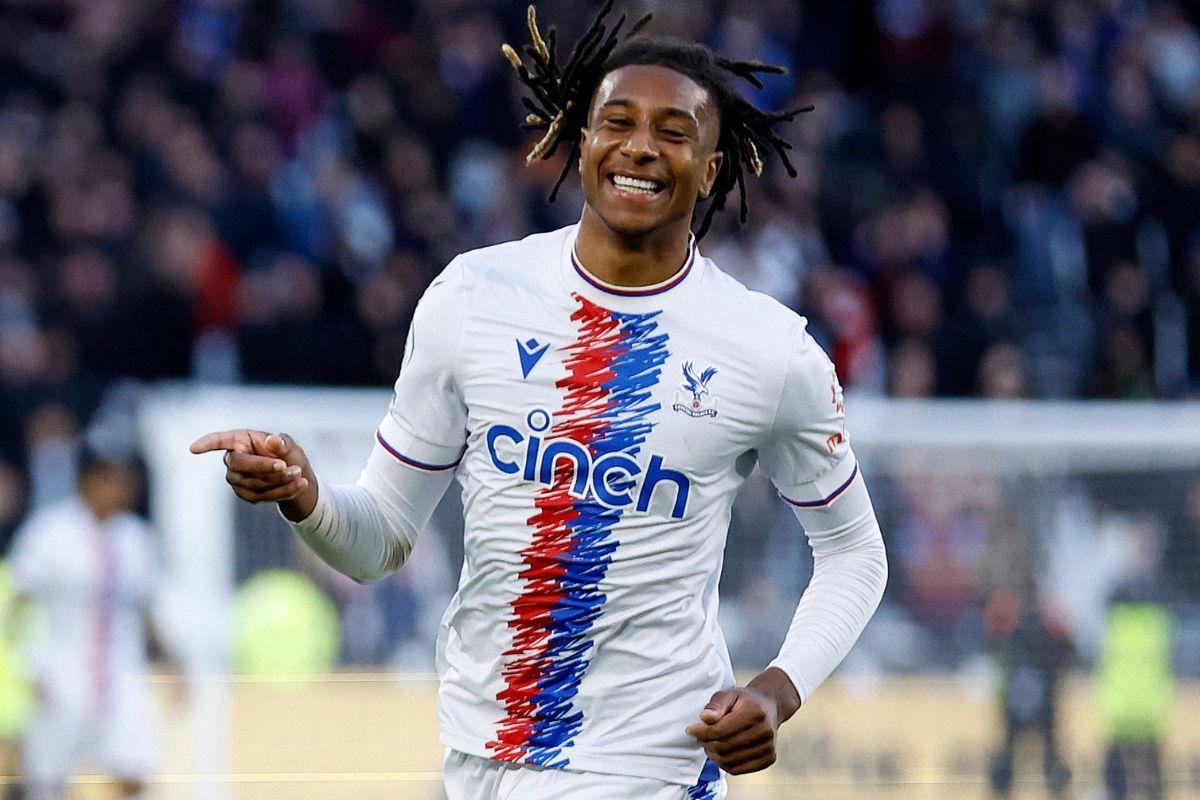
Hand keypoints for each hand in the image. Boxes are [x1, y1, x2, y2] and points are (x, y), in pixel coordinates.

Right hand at [189, 430, 317, 520]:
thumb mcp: (289, 445)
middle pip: (239, 465)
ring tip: (299, 473)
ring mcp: (236, 478)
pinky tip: (298, 485)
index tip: (193, 448)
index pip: (220, 440)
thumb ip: (283, 443)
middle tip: (287, 466)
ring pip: (253, 483)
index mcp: (241, 439)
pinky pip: (261, 496)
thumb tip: (273, 440)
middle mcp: (233, 459)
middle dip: (264, 467)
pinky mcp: (245, 493)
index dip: (207, 443)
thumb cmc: (287, 453)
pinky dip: (282, 492)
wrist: (294, 475)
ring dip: (279, 481)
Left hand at [685, 668, 799, 774]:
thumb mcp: (729, 694)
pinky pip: (737, 769)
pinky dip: (723, 763)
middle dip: (707, 743)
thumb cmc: (744, 701)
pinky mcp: (769, 759)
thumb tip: (705, 718)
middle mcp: (765, 732)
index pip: (721, 730)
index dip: (701, 732)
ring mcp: (769, 748)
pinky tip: (720, 752)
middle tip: (700, 737)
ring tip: (709, 743)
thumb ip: (716, 705)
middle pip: (724, 747)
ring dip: (713, 755)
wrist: (769, 708)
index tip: (690, 729)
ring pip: (729, 761)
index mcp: (755, 712)